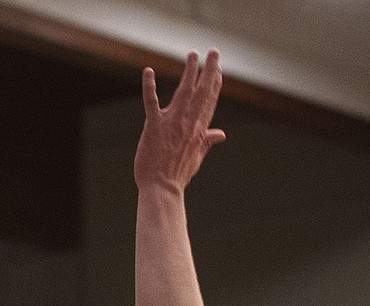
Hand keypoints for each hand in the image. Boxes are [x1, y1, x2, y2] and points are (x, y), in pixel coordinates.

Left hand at [134, 51, 224, 196]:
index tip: (218, 69)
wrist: (161, 190)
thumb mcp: (197, 157)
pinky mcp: (154, 126)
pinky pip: (151, 102)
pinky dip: (149, 86)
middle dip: (208, 71)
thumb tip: (221, 134)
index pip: (209, 103)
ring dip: (188, 72)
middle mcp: (188, 124)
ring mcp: (171, 124)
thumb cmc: (177, 175)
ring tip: (193, 55)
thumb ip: (207, 141)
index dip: (215, 84)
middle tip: (213, 52)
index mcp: (198, 131)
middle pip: (201, 93)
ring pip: (183, 92)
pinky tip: (149, 71)